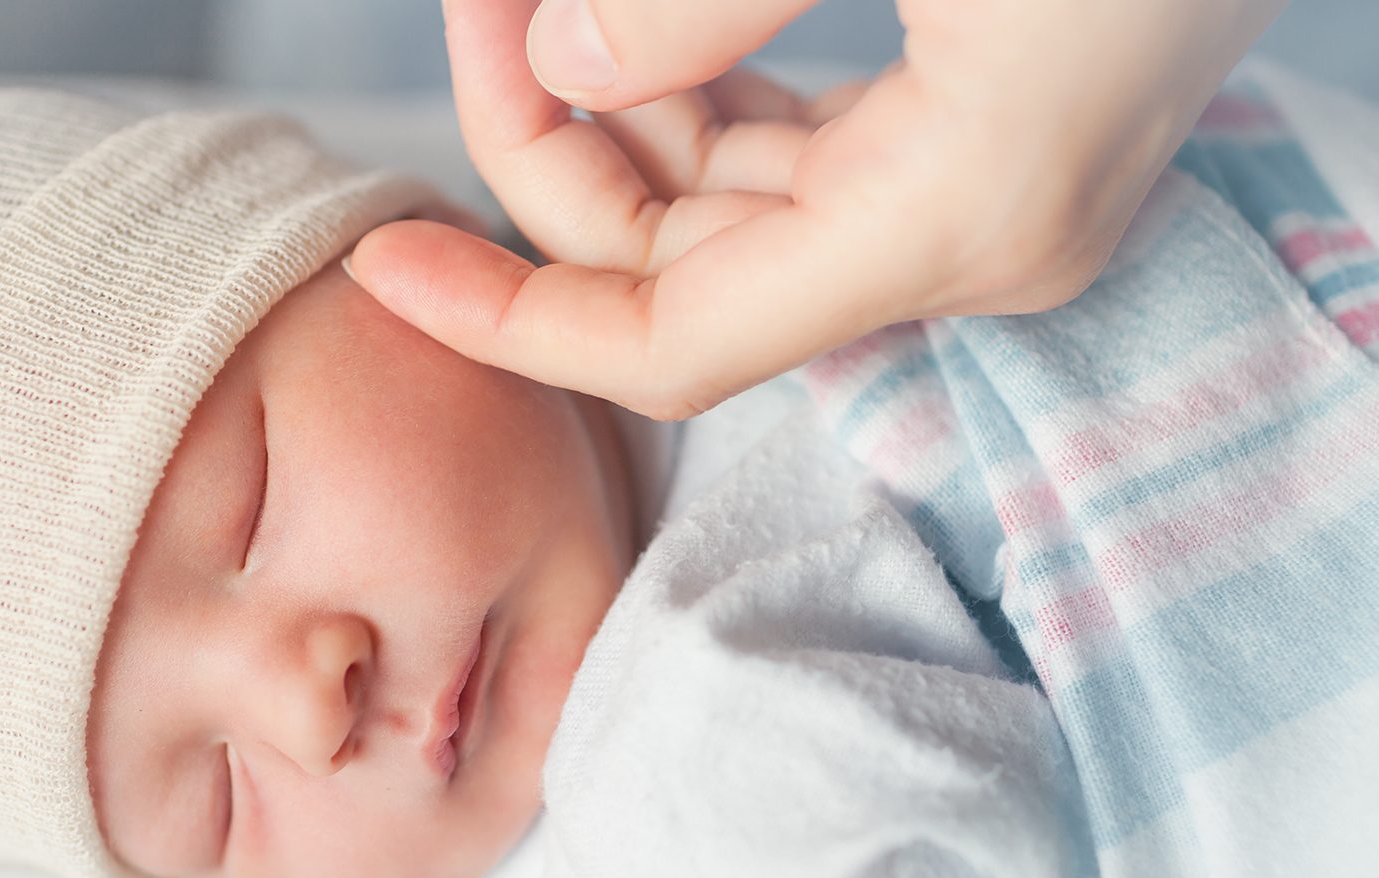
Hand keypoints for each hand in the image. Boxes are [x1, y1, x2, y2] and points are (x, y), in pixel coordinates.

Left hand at [348, 0, 1286, 419]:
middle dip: (550, 153)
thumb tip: (560, 64)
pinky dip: (706, 104)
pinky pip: (802, 161)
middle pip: (689, 271)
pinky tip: (641, 32)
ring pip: (737, 213)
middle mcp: (978, 240)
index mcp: (960, 216)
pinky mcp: (995, 137)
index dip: (509, 322)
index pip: (671, 342)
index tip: (383, 265)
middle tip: (475, 6)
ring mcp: (992, 195)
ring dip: (620, 118)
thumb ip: (700, 3)